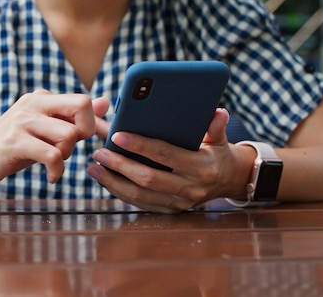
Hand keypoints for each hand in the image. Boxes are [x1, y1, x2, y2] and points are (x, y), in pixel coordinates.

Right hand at [0, 90, 97, 184]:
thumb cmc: (13, 146)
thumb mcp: (45, 129)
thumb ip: (73, 117)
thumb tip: (107, 102)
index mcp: (42, 98)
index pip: (83, 101)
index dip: (92, 124)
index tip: (85, 141)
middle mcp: (33, 103)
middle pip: (81, 107)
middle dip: (85, 133)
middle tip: (70, 149)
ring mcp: (23, 121)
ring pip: (68, 134)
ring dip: (67, 154)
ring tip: (53, 162)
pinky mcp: (15, 142)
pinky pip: (52, 155)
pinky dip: (56, 171)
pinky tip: (50, 176)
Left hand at [87, 108, 237, 212]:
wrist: (228, 181)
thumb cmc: (217, 153)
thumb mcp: (219, 138)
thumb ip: (216, 126)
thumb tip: (218, 112)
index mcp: (202, 167)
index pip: (165, 154)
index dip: (140, 145)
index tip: (117, 135)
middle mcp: (190, 188)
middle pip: (147, 178)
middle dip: (119, 166)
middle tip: (98, 153)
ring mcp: (179, 203)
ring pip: (140, 196)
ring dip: (113, 182)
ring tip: (93, 168)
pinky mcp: (170, 211)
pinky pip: (140, 204)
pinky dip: (120, 192)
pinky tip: (105, 180)